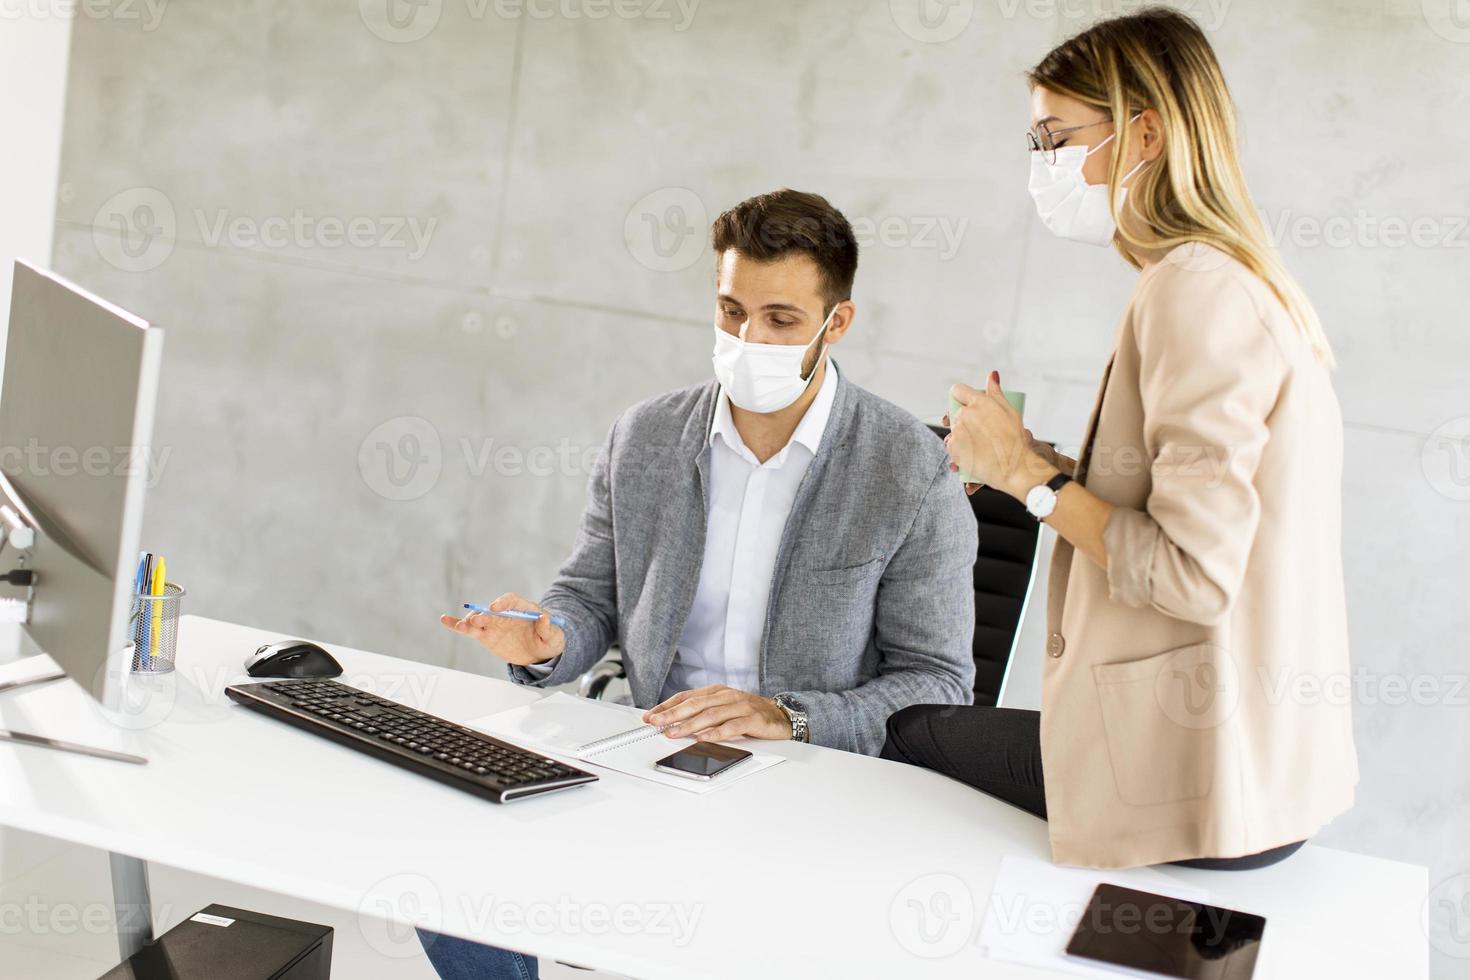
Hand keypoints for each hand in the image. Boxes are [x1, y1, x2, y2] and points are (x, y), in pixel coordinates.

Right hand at [438, 592, 564, 666]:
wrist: (541, 652)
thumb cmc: (550, 639)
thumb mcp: (555, 636)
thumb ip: (549, 628)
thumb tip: (544, 618)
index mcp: (522, 608)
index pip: (511, 600)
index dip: (502, 602)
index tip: (495, 608)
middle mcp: (505, 613)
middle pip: (492, 611)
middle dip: (484, 614)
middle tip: (477, 620)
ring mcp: (494, 624)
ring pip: (478, 620)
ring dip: (469, 621)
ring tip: (462, 626)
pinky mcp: (486, 635)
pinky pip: (470, 630)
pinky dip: (457, 625)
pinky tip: (445, 620)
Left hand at [642, 684, 790, 741]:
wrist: (781, 715)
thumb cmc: (749, 713)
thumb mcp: (723, 708)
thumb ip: (702, 713)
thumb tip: (673, 723)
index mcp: (717, 691)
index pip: (686, 696)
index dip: (667, 705)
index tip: (650, 716)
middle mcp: (726, 696)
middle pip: (695, 704)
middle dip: (672, 714)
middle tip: (655, 722)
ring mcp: (740, 706)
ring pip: (710, 715)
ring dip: (690, 724)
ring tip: (673, 732)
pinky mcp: (752, 719)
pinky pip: (732, 726)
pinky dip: (716, 732)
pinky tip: (704, 737)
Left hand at [947, 371, 1057, 500]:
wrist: (1014, 466)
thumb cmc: (1015, 439)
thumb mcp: (1009, 410)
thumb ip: (996, 392)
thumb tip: (992, 374)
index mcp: (978, 402)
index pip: (957, 390)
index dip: (961, 395)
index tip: (965, 401)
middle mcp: (964, 415)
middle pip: (955, 412)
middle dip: (964, 419)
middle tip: (978, 429)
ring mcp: (957, 432)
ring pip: (953, 430)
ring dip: (961, 434)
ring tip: (978, 444)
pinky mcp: (953, 449)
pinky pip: (951, 445)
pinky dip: (959, 449)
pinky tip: (973, 453)